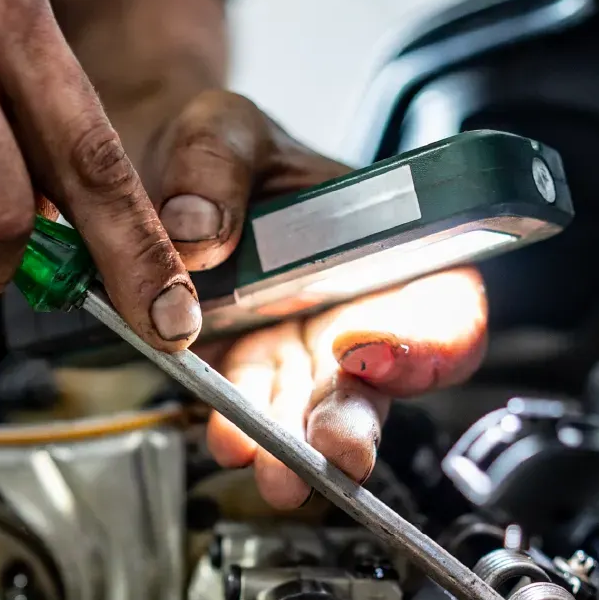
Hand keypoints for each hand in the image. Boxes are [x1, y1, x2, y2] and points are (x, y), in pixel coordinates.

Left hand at [129, 91, 490, 508]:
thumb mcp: (224, 128)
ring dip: (296, 448)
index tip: (372, 350)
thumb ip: (214, 164)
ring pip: (314, 414)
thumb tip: (196, 228)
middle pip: (380, 383)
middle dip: (355, 423)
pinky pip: (250, 413)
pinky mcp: (242, 377)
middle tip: (333, 452)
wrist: (153, 180)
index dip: (432, 340)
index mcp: (387, 245)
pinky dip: (239, 431)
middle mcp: (353, 309)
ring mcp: (299, 352)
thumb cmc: (221, 152)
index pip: (445, 305)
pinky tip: (227, 439)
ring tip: (274, 471)